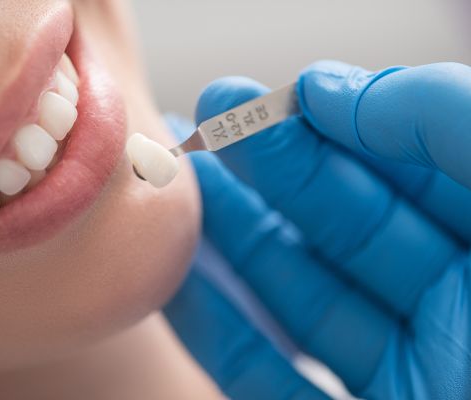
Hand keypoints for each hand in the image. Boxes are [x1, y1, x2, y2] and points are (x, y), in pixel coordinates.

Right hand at [164, 61, 470, 398]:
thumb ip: (452, 123)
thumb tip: (341, 89)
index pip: (424, 164)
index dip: (348, 120)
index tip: (285, 93)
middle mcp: (464, 314)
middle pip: (352, 223)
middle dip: (277, 163)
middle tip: (214, 115)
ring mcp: (406, 380)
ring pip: (305, 296)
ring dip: (238, 238)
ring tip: (188, 183)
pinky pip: (274, 379)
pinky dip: (223, 329)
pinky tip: (184, 280)